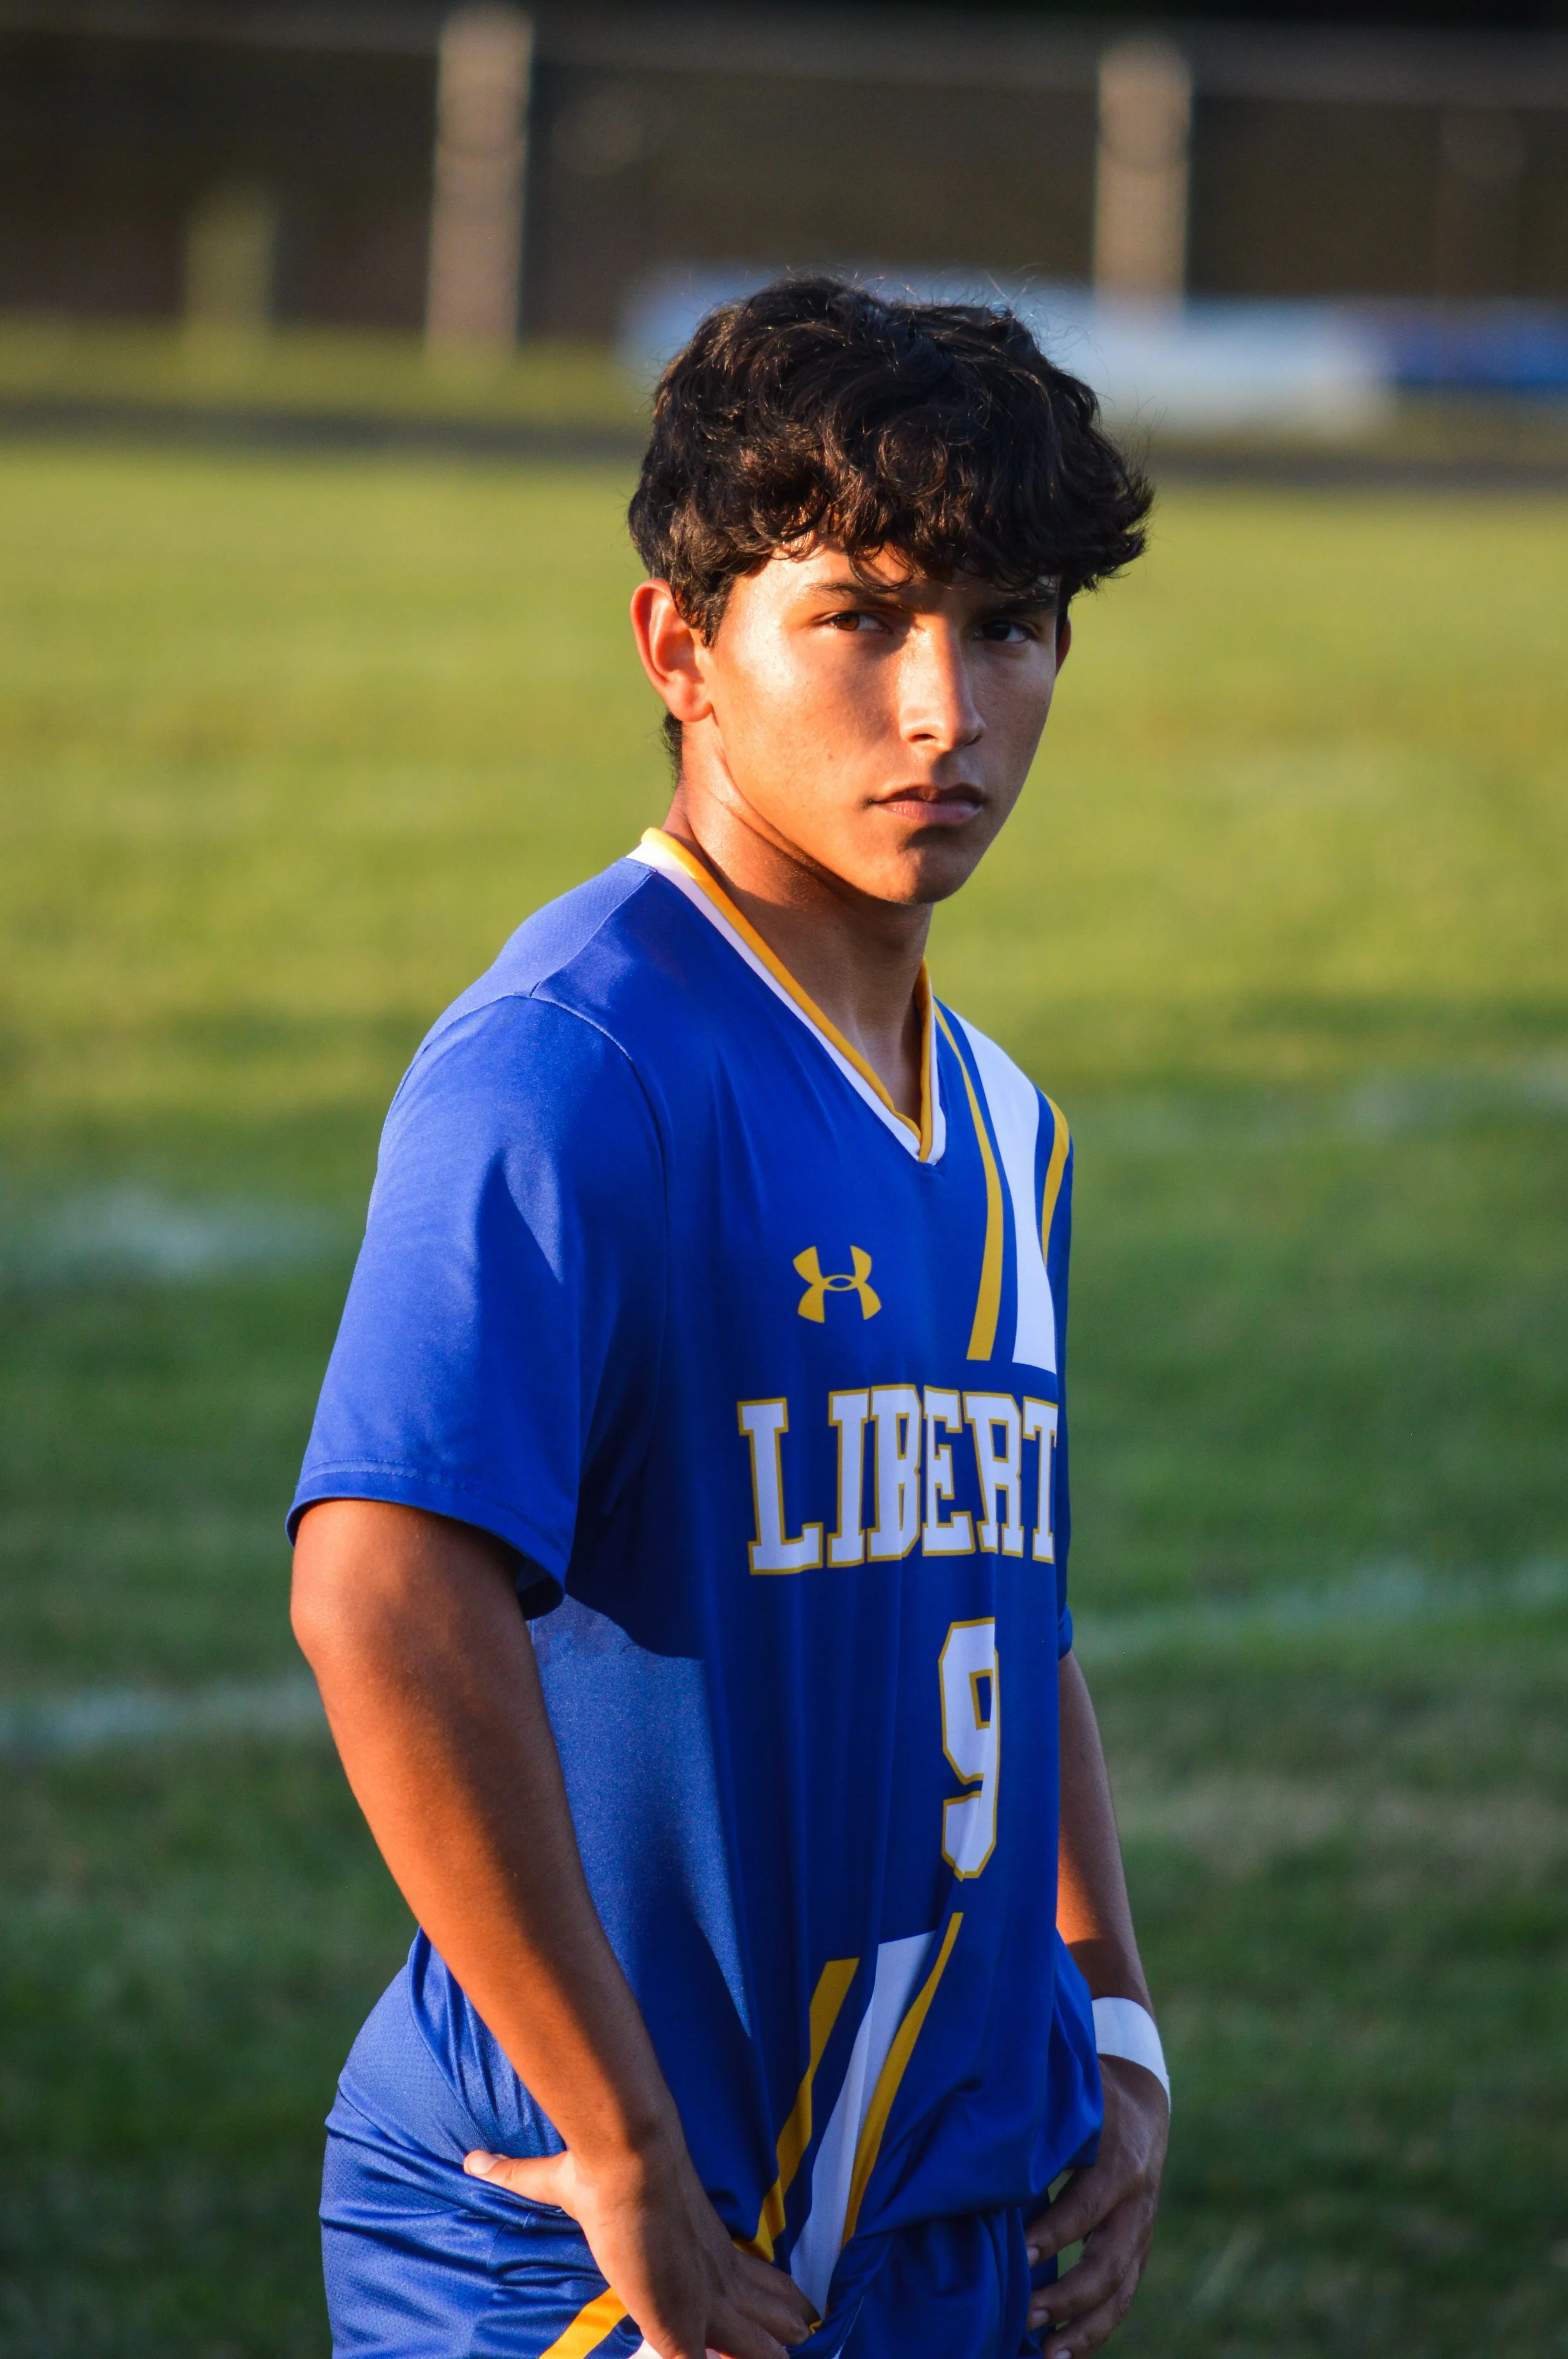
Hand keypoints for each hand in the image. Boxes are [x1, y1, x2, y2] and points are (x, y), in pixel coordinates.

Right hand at [465, 2135, 816, 2358]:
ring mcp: (705, 2301)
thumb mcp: (559, 2180)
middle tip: (808, 2333)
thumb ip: (518, 2176)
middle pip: (764, 2306)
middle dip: (782, 2323)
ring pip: (755, 2340)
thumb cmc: (600, 2166)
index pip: (746, 2270)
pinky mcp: (686, 2329)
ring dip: (768, 2350)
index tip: (795, 2300)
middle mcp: (711, 2271)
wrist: (626, 2157)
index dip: (770, 2288)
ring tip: (797, 2349)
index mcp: (700, 2239)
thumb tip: (472, 2159)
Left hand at [1023, 2056, 1167, 2357]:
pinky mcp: (1135, 2256)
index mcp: (1118, 2160)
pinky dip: (1094, 2333)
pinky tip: (1061, 2355)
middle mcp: (1135, 2204)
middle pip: (1108, 2262)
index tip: (1019, 2254)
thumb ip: (1039, 2121)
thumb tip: (982, 2145)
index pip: (1087, 2204)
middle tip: (1026, 2316)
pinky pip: (1121, 2301)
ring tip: (1046, 2355)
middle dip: (1068, 2295)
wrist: (1143, 2108)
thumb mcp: (1071, 2098)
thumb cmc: (1086, 2098)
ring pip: (1119, 2293)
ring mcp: (1139, 2235)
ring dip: (1083, 2330)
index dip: (1055, 2232)